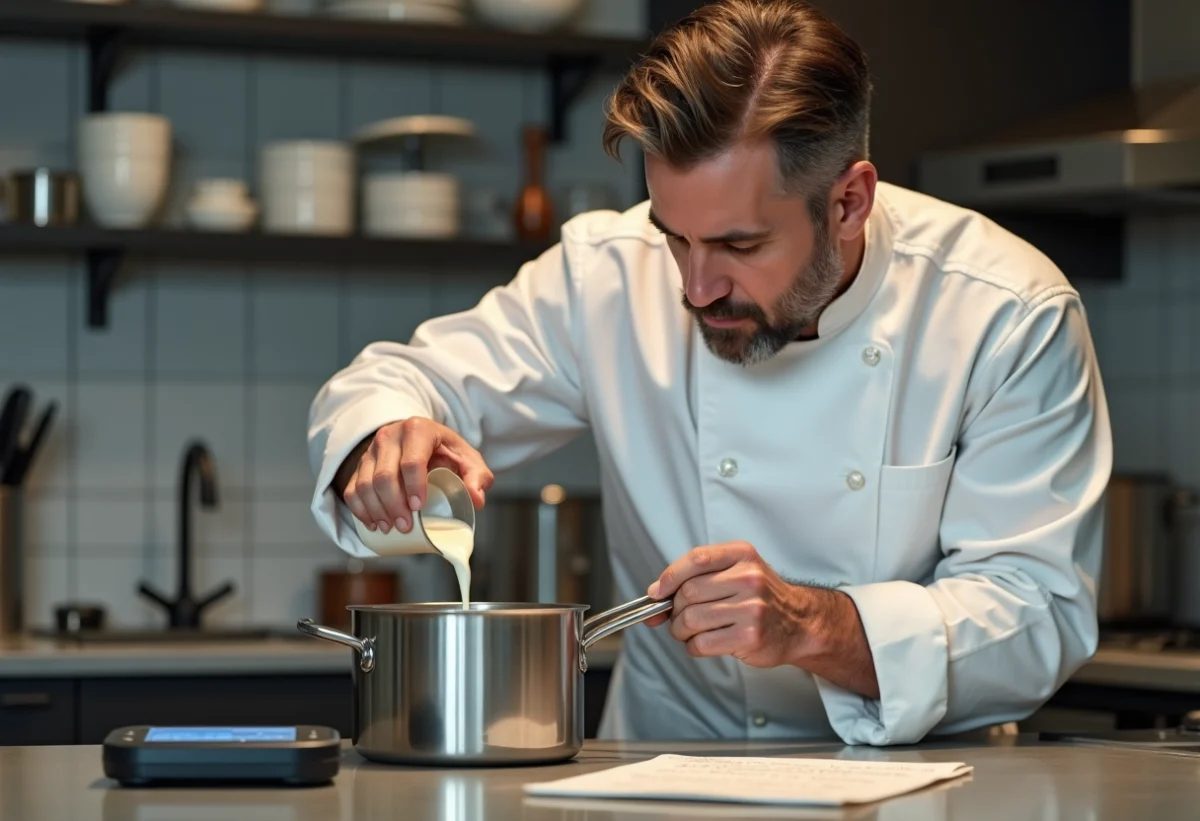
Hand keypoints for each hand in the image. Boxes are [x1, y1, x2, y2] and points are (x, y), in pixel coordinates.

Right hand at [335, 417, 493, 534]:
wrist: (422, 440)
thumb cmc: (446, 452)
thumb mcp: (468, 459)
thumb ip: (477, 477)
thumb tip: (476, 499)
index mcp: (418, 430)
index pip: (411, 461)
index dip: (413, 487)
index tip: (418, 507)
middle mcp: (390, 436)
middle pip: (384, 475)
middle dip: (393, 505)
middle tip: (405, 526)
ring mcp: (372, 450)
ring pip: (365, 483)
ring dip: (375, 510)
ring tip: (390, 527)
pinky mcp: (361, 465)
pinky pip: (353, 488)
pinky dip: (360, 509)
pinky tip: (372, 523)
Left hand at [644, 542, 824, 667]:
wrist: (800, 623)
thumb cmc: (761, 597)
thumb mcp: (735, 572)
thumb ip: (695, 578)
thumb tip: (654, 596)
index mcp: (742, 555)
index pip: (696, 559)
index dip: (669, 577)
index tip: (658, 592)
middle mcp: (749, 578)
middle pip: (688, 593)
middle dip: (675, 609)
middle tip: (680, 616)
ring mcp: (751, 608)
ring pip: (691, 620)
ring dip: (681, 630)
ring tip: (690, 631)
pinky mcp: (749, 637)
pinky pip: (702, 643)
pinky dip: (693, 646)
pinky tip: (704, 642)